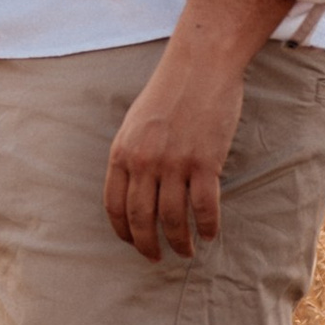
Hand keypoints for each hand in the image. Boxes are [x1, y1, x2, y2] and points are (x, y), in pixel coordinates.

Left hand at [103, 0, 289, 259]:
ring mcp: (174, 163)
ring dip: (180, 242)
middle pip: (141, 218)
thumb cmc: (169, 91)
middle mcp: (144, 161)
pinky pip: (205, 207)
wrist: (200, 66)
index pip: (114, 205)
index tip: (133, 243)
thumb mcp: (135, 122)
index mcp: (122, 152)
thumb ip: (132, 155)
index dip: (123, 231)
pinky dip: (208, 227)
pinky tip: (210, 234)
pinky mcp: (204, 162)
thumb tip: (135, 189)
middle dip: (148, 245)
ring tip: (187, 251)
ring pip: (173, 219)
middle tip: (157, 259)